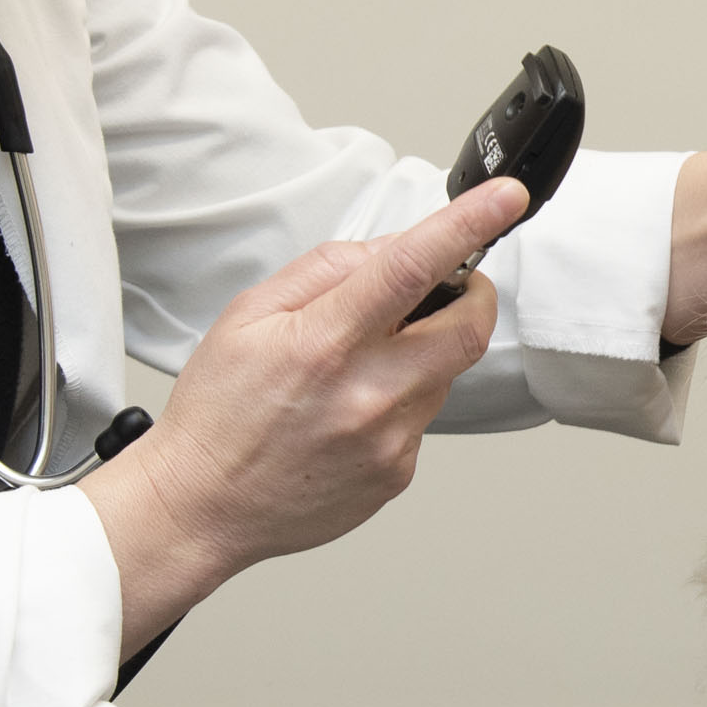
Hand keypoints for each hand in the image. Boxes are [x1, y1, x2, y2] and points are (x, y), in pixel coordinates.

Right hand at [81, 175, 531, 648]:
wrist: (201, 507)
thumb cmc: (218, 412)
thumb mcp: (249, 315)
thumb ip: (327, 270)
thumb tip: (392, 249)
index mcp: (325, 342)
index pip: (411, 268)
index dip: (467, 225)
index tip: (504, 199)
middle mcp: (366, 394)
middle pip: (468, 328)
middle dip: (472, 295)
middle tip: (451, 286)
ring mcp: (388, 441)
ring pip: (447, 372)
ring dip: (425, 352)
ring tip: (361, 365)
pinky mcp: (397, 473)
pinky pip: (424, 417)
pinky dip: (402, 399)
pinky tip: (351, 412)